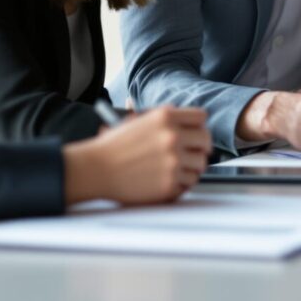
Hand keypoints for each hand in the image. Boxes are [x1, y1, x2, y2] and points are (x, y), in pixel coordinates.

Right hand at [63, 107, 210, 205]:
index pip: (200, 117)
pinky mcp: (170, 183)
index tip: (196, 133)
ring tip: (178, 168)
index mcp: (165, 117)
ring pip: (200, 164)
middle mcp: (172, 137)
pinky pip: (189, 183)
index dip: (198, 126)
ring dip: (192, 167)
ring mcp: (173, 161)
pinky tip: (169, 179)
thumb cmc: (112, 147)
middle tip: (194, 153)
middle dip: (201, 147)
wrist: (95, 169)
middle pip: (205, 140)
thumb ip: (164, 120)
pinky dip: (182, 183)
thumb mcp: (137, 121)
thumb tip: (189, 124)